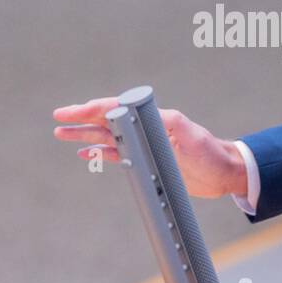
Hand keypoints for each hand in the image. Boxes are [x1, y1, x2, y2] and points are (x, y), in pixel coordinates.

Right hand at [52, 97, 246, 198]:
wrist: (223, 173)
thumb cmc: (210, 152)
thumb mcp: (192, 135)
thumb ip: (170, 123)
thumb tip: (145, 116)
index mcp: (153, 118)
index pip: (117, 109)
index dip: (94, 109)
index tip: (75, 111)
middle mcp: (145, 128)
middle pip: (106, 121)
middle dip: (81, 119)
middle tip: (58, 118)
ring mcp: (143, 144)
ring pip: (107, 137)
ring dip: (84, 136)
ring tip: (61, 134)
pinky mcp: (145, 160)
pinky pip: (116, 154)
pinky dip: (99, 152)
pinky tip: (85, 153)